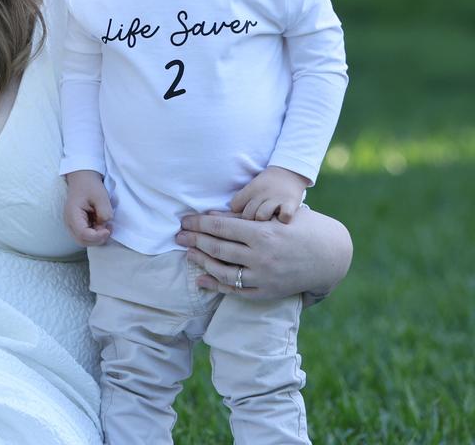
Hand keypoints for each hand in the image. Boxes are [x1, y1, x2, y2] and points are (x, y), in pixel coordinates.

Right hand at [64, 170, 111, 245]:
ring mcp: (72, 224)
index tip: (108, 230)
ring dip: (97, 238)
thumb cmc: (89, 185)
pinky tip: (102, 225)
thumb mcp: (100, 196)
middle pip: (82, 241)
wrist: (82, 178)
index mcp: (72, 214)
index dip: (96, 236)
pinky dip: (95, 235)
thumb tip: (106, 224)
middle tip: (108, 229)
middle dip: (97, 239)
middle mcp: (69, 222)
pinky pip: (85, 236)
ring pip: (84, 240)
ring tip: (106, 227)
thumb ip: (104, 211)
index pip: (82, 234)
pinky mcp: (77, 225)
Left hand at [175, 206, 352, 302]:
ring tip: (188, 253)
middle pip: (218, 249)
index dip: (199, 223)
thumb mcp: (276, 216)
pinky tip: (200, 279)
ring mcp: (264, 278)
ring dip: (201, 262)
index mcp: (264, 234)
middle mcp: (262, 258)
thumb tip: (211, 216)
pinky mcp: (267, 293)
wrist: (332, 256)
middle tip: (178, 235)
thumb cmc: (303, 227)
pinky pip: (236, 292)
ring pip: (223, 272)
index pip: (221, 228)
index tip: (184, 220)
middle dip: (194, 240)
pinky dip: (215, 286)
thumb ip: (244, 218)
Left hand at [229, 166, 307, 222]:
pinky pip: (284, 216)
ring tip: (270, 221)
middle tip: (258, 220)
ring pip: (261, 216)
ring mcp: (276, 198)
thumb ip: (238, 203)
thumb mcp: (250, 190)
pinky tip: (283, 219)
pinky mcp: (291, 202)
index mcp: (250, 189)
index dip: (238, 213)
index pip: (235, 206)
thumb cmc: (266, 187)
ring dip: (265, 220)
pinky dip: (284, 219)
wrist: (289, 172)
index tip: (245, 214)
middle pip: (246, 214)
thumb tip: (216, 216)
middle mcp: (261, 193)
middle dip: (251, 220)